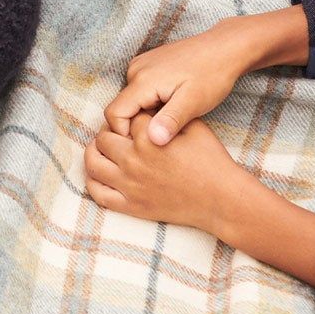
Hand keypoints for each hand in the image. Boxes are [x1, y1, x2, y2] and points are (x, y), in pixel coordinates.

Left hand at [85, 114, 250, 230]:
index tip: (136, 122)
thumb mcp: (194, 127)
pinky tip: (101, 173)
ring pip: (93, 162)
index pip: (126, 119)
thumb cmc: (211, 161)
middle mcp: (134, 159)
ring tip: (104, 150)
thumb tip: (148, 107)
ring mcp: (129, 184)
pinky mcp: (131, 206)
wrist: (221, 200)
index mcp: (149, 137)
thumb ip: (167, 115)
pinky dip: (93, 181)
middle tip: (120, 135)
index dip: (131, 118)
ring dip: (95, 152)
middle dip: (111, 132)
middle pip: (103, 137)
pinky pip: (98, 193)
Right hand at [104, 6, 308, 145]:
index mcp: (142, 80)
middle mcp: (135, 70)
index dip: (125, 134)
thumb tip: (152, 141)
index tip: (149, 143)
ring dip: (146, 113)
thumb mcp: (194, 102)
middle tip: (167, 132)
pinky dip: (151, 102)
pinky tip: (173, 103)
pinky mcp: (148, 63)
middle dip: (138, 124)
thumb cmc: (213, 74)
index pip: (114, 114)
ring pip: (131, 100)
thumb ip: (170, 121)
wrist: (225, 47)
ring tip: (173, 117)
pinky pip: (140, 90)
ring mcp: (141, 64)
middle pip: (122, 107)